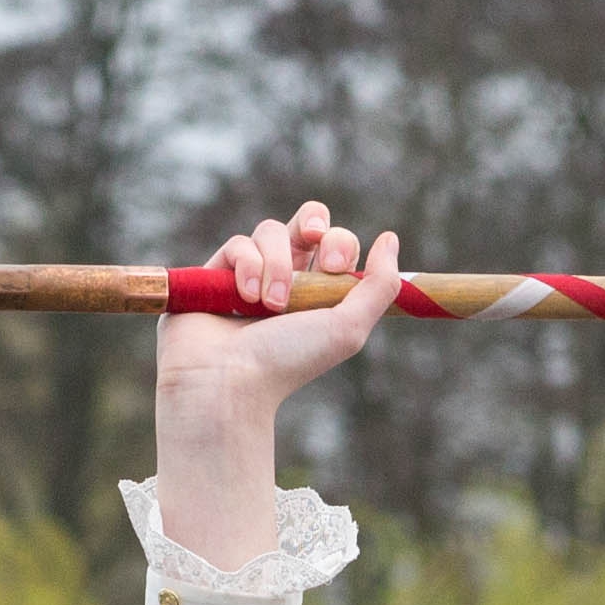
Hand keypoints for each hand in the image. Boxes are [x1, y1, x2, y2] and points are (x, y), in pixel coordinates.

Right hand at [153, 201, 408, 562]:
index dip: (339, 244)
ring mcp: (249, 274)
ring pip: (271, 231)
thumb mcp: (347, 329)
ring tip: (270, 305)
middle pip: (307, 222)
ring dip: (276, 265)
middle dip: (314, 224)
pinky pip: (239, 244)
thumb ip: (378, 286)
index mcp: (319, 293)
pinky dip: (247, 267)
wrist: (229, 382)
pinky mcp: (215, 273)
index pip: (336, 245)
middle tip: (314, 251)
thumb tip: (389, 238)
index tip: (334, 268)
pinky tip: (244, 300)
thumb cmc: (288, 363)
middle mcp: (285, 279)